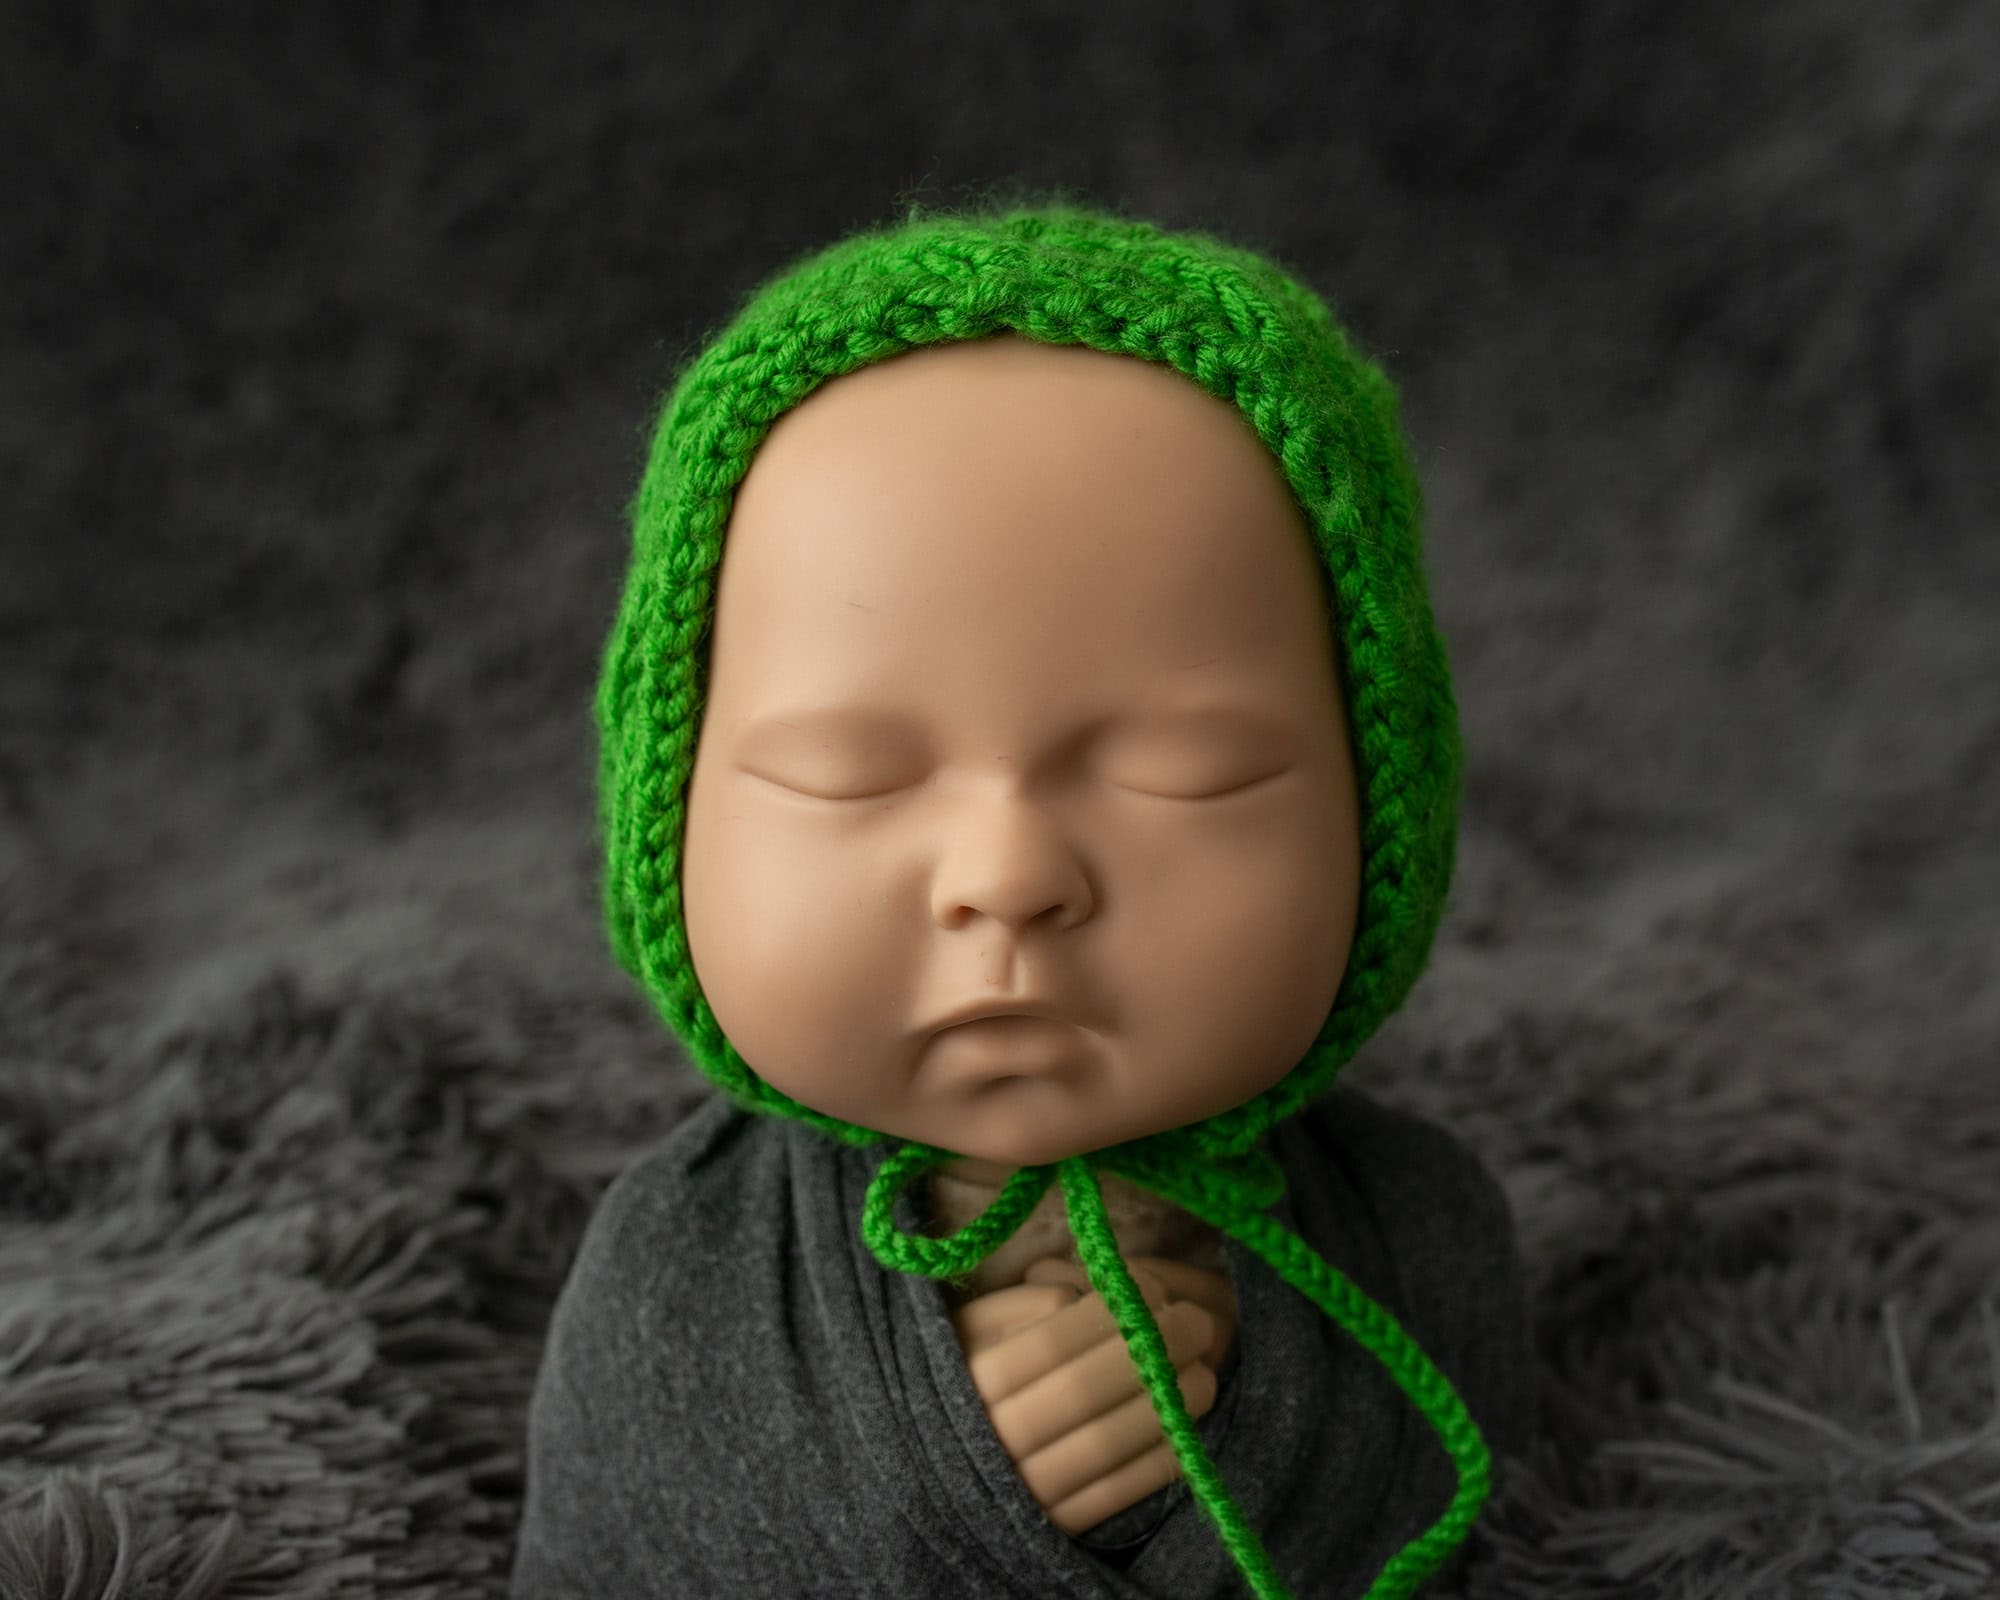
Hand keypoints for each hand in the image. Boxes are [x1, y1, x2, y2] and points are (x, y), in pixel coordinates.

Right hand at [948, 1255, 1236, 1534]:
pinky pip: (1114, 1495)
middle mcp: (992, 1438)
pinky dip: (1158, 1459)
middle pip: (1084, 1389)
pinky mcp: (1053, 1528)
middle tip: (1195, 1322)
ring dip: (1168, 1403)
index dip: (1111, 1310)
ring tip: (1201, 1369)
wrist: (932, 1468)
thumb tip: (1095, 1295)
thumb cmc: (968, 1370)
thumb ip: (1030, 1301)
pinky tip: (1185, 1426)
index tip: (1153, 1288)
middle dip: (1152, 1349)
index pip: (1051, 1338)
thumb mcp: (976, 1324)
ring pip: (1105, 1443)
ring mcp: (1022, 1490)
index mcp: (969, 1379)